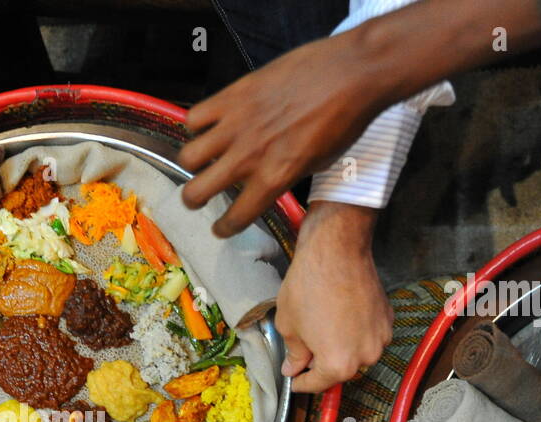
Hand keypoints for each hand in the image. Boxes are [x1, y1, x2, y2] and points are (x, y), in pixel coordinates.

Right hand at [179, 30, 384, 236]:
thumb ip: (287, 176)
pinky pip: (195, 117)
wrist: (353, 73)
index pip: (235, 218)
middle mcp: (249, 156)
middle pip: (195, 192)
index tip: (221, 228)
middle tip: (198, 197)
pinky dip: (197, 124)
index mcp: (274, 179)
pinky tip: (210, 124)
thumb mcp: (320, 164)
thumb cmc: (346, 119)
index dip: (224, 228)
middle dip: (194, 200)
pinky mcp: (234, 94)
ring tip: (200, 160)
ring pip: (187, 157)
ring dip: (192, 163)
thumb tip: (271, 179)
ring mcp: (238, 124)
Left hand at [276, 201, 390, 393]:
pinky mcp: (388, 318)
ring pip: (356, 353)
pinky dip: (354, 332)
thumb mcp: (289, 326)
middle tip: (305, 352)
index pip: (317, 384)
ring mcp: (380, 337)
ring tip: (323, 329)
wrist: (336, 251)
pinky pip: (367, 335)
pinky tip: (339, 317)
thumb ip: (295, 354)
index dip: (302, 383)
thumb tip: (294, 368)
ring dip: (340, 347)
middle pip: (340, 370)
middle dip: (322, 364)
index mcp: (338, 364)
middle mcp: (365, 357)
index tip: (295, 380)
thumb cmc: (308, 288)